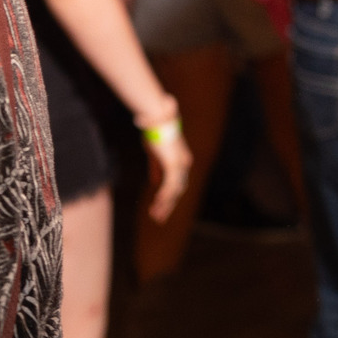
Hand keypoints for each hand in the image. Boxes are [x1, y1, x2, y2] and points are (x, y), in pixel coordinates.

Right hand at [136, 106, 192, 222]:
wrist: (157, 120)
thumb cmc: (155, 132)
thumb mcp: (154, 154)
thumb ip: (156, 168)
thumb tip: (154, 183)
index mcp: (180, 162)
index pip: (176, 184)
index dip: (168, 197)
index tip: (158, 207)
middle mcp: (182, 165)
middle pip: (177, 190)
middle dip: (168, 206)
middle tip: (159, 218)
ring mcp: (179, 165)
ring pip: (174, 191)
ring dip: (165, 204)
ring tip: (156, 215)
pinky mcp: (173, 164)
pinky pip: (169, 185)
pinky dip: (164, 196)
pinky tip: (158, 204)